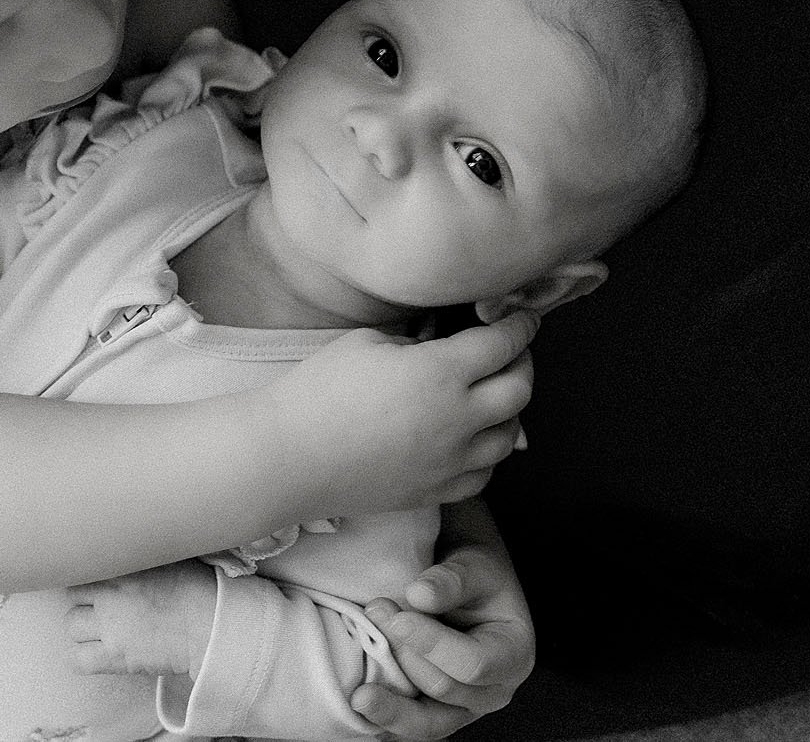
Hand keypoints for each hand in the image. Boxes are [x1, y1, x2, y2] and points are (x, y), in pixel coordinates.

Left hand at [64, 561, 217, 676]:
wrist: (211, 627)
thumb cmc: (198, 589)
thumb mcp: (168, 558)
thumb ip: (140, 555)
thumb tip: (129, 548)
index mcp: (124, 570)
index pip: (83, 567)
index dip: (89, 575)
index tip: (96, 580)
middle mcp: (111, 598)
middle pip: (73, 597)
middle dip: (84, 600)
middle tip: (100, 605)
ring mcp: (110, 630)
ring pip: (71, 626)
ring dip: (83, 626)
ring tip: (100, 628)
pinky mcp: (115, 659)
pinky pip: (78, 660)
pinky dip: (83, 656)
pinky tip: (98, 651)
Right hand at [264, 312, 537, 517]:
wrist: (287, 456)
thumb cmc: (319, 390)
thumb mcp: (371, 342)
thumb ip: (420, 342)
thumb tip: (445, 346)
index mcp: (440, 373)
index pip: (503, 343)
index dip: (519, 325)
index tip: (521, 318)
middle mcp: (456, 420)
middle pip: (519, 390)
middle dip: (522, 363)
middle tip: (510, 351)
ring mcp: (448, 462)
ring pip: (509, 437)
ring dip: (509, 411)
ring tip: (492, 395)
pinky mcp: (434, 491)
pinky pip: (483, 474)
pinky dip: (487, 453)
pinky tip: (471, 439)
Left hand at [353, 514, 534, 739]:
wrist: (468, 586)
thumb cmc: (477, 574)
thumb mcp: (475, 565)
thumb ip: (452, 579)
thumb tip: (419, 595)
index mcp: (514, 655)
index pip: (473, 662)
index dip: (432, 645)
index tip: (397, 619)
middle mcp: (495, 691)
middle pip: (445, 689)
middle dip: (403, 656)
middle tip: (373, 614)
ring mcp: (465, 709)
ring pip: (427, 723)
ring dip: (391, 707)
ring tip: (359, 695)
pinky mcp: (437, 714)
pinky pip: (410, 726)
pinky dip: (385, 719)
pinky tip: (360, 708)